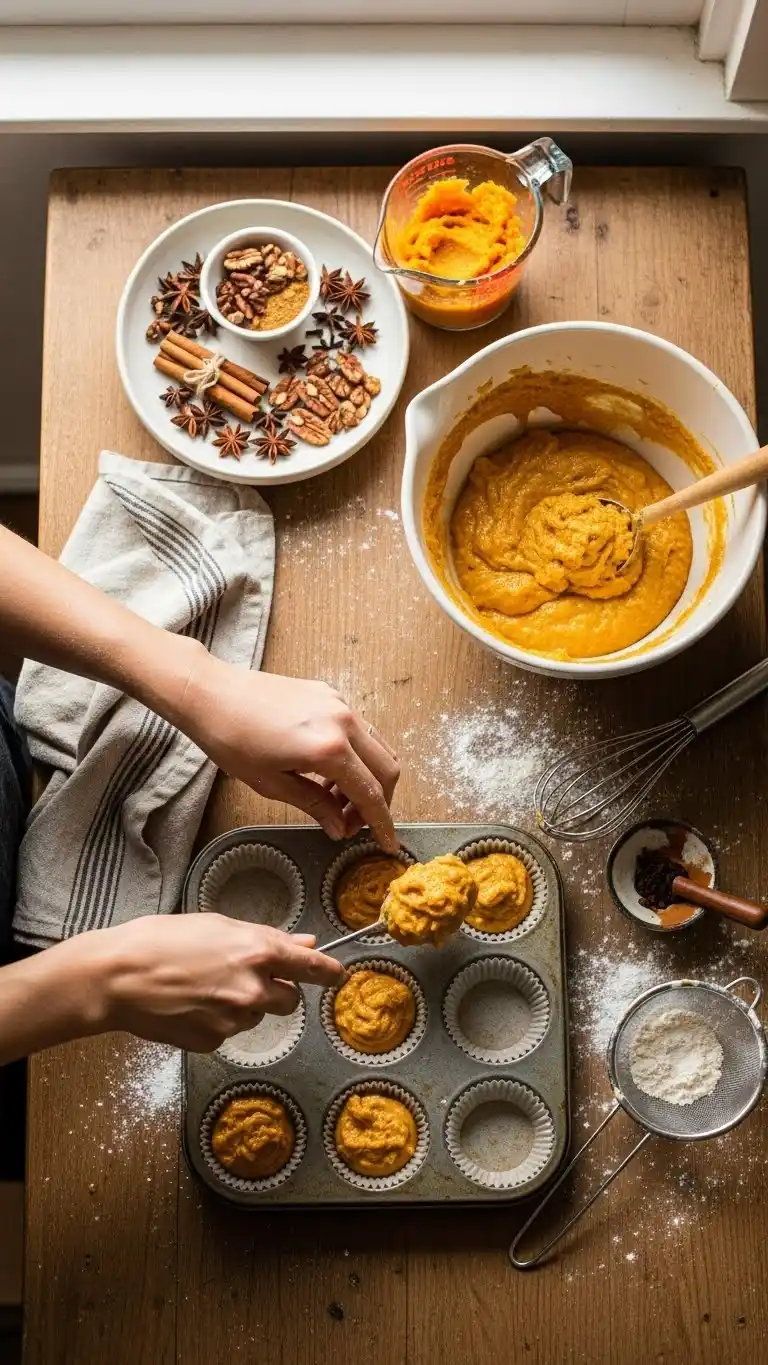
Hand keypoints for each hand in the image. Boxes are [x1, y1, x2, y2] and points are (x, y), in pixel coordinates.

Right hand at [75, 913, 345, 1052]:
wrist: (117, 978)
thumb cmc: (161, 940)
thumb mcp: (217, 924)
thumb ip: (265, 937)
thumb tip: (305, 943)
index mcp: (257, 952)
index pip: (312, 968)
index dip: (329, 972)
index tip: (338, 974)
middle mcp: (253, 989)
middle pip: (289, 1000)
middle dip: (277, 990)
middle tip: (246, 976)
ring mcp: (233, 1020)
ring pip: (257, 1015)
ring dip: (244, 1004)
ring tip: (205, 986)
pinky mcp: (213, 1041)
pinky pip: (228, 1031)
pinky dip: (217, 1020)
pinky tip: (191, 1003)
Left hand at [174, 655, 400, 851]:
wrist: (211, 693)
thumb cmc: (232, 739)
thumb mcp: (272, 784)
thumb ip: (315, 805)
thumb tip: (339, 828)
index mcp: (330, 748)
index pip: (371, 793)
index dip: (382, 823)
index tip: (388, 843)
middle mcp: (343, 721)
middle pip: (387, 768)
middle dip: (379, 801)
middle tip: (353, 823)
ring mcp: (339, 703)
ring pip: (377, 747)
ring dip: (367, 777)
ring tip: (334, 799)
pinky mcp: (330, 694)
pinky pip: (359, 729)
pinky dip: (356, 755)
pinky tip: (327, 771)